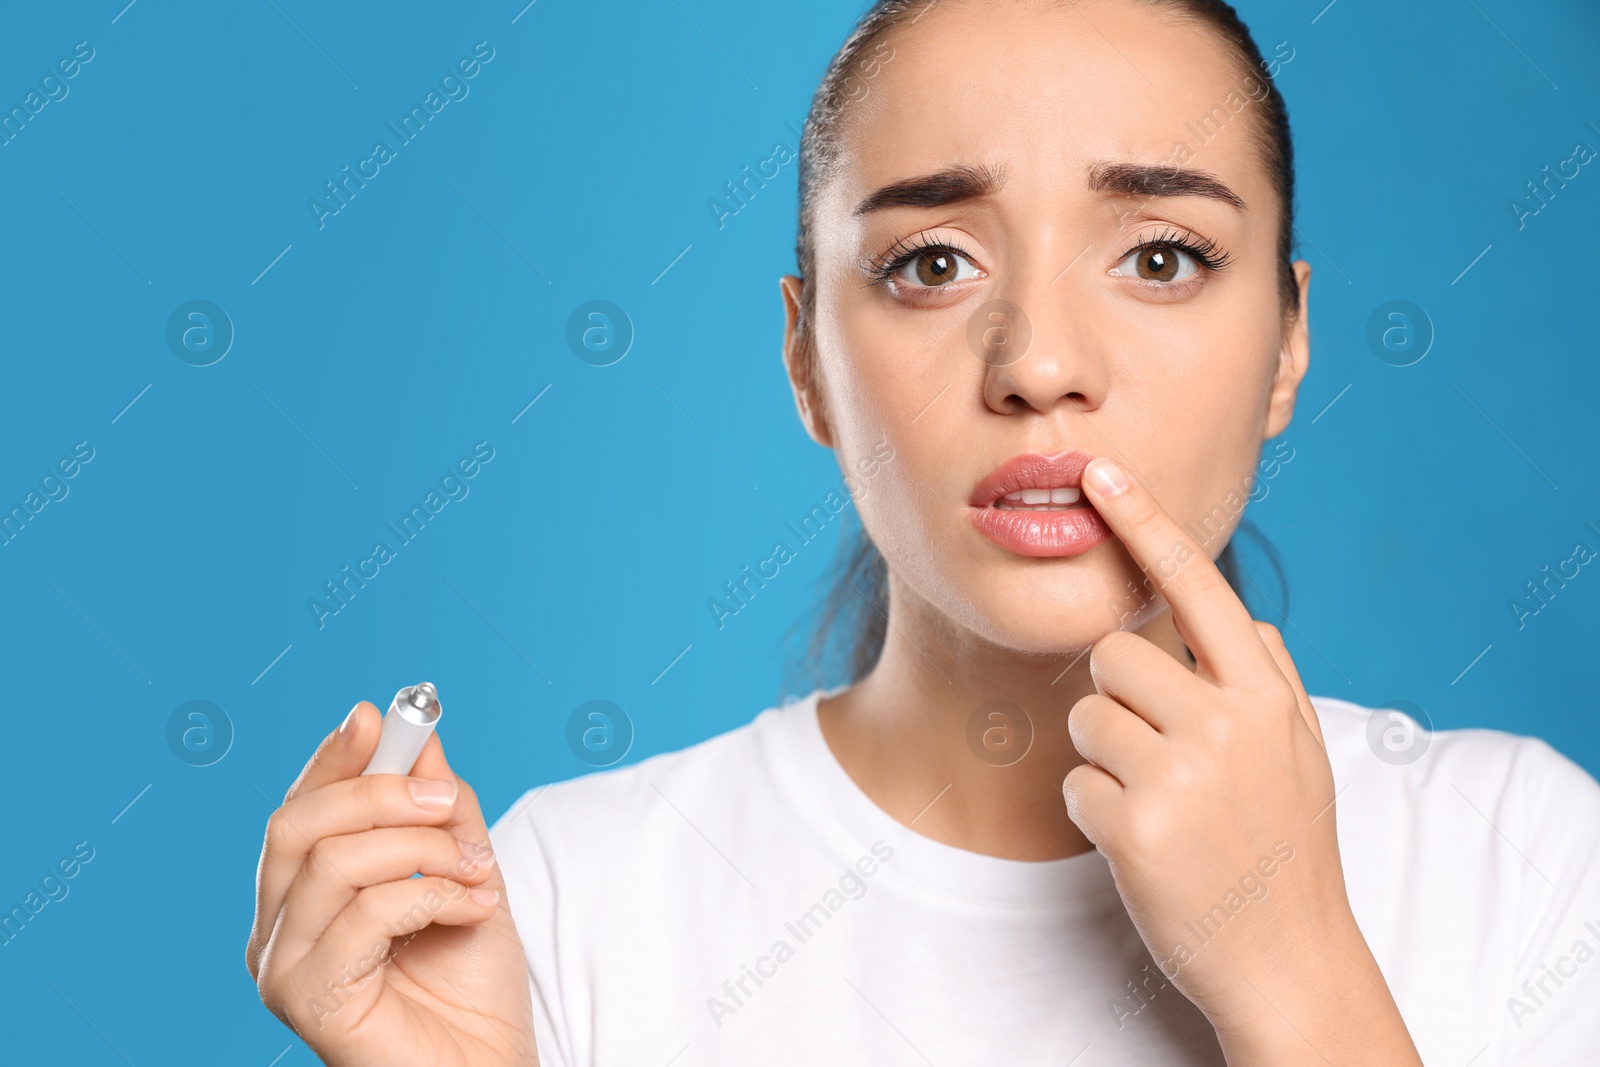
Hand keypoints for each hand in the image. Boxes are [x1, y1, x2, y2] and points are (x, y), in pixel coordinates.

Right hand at [246, 702, 536, 1065]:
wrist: (493, 1064)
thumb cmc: (472, 982)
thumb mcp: (463, 867)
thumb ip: (437, 805)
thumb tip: (418, 736)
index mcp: (301, 898)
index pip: (298, 810)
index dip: (334, 758)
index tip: (379, 714)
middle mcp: (276, 932)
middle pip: (297, 824)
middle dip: (382, 794)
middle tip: (450, 800)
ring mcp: (283, 968)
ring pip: (333, 862)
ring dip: (424, 849)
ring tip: (478, 870)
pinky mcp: (307, 1000)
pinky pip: (364, 913)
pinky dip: (430, 895)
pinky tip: (471, 909)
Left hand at [1063, 457, 1419, 1064]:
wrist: (1287, 962)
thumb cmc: (1287, 850)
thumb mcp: (1302, 754)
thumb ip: (1269, 679)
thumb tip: (1235, 616)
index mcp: (1266, 695)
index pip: (1198, 585)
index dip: (1145, 525)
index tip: (1101, 474)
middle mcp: (1226, 723)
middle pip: (1115, 652)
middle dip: (1119, 697)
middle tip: (1158, 755)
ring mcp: (1180, 775)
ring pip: (1086, 714)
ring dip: (1103, 756)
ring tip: (1157, 802)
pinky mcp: (1135, 826)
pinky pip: (1074, 782)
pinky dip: (1095, 811)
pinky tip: (1144, 844)